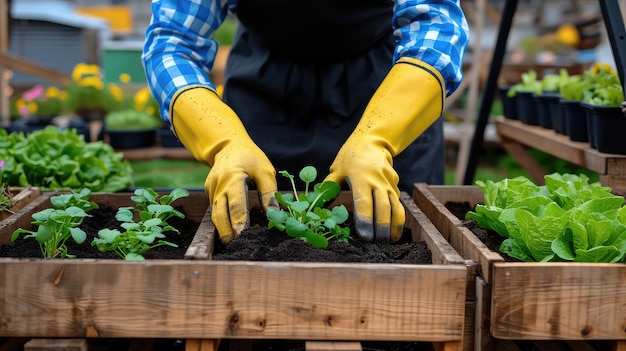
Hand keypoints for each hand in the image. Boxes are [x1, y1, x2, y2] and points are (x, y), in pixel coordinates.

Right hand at [171, 87, 276, 242]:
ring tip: (232, 242)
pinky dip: (221, 220)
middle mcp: (218, 185)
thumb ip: (269, 192)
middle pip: (220, 213)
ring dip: (223, 228)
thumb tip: (275, 215)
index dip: (239, 220)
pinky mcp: (209, 192)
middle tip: (236, 245)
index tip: (243, 234)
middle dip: (227, 230)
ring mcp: (211, 189)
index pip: (236, 203)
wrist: (228, 145)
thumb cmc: (250, 157)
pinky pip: (214, 209)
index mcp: (233, 177)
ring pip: (215, 214)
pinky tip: (229, 231)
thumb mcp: (265, 171)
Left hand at [326, 137, 404, 241]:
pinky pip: (398, 205)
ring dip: (393, 227)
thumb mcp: (337, 169)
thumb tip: (315, 205)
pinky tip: (393, 234)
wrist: (373, 141)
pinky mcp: (396, 186)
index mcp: (360, 177)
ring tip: (388, 243)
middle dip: (381, 229)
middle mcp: (377, 181)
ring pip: (395, 208)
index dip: (365, 221)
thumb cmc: (350, 157)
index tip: (365, 236)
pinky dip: (398, 221)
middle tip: (376, 245)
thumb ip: (328, 187)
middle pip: (383, 208)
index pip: (364, 202)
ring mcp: (389, 184)